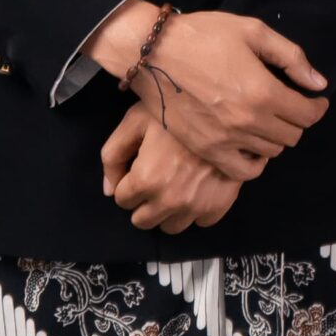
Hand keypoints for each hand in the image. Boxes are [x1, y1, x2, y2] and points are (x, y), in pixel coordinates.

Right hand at [84, 1, 330, 180]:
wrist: (153, 53)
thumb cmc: (204, 36)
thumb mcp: (252, 31)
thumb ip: (291, 58)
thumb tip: (318, 83)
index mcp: (263, 91)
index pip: (307, 114)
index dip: (318, 108)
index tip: (316, 100)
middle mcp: (248, 122)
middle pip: (292, 136)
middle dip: (297, 120)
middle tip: (290, 105)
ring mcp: (226, 140)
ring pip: (271, 152)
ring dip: (276, 137)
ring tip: (268, 119)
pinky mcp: (207, 150)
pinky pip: (243, 171)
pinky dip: (254, 161)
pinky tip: (252, 144)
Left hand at [101, 98, 253, 233]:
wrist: (226, 108)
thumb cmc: (177, 109)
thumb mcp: (135, 121)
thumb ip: (113, 155)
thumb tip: (109, 191)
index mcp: (145, 179)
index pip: (122, 200)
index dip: (129, 183)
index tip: (140, 169)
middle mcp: (169, 200)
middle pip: (143, 221)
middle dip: (144, 202)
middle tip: (155, 179)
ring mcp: (196, 206)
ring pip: (170, 227)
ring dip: (168, 211)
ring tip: (176, 185)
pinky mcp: (219, 206)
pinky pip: (199, 223)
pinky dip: (196, 210)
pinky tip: (198, 187)